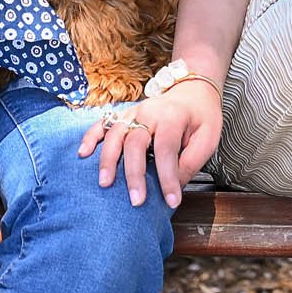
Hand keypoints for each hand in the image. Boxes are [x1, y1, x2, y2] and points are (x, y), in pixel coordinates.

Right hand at [77, 77, 222, 208]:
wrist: (193, 90)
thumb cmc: (201, 117)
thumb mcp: (208, 138)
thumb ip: (192, 161)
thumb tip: (174, 185)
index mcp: (173, 117)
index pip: (167, 150)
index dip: (168, 178)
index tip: (172, 201)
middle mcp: (149, 113)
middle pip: (135, 143)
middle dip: (134, 174)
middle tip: (136, 201)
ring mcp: (133, 112)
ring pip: (115, 135)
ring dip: (108, 160)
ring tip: (105, 184)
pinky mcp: (123, 115)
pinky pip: (102, 124)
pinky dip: (90, 138)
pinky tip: (83, 154)